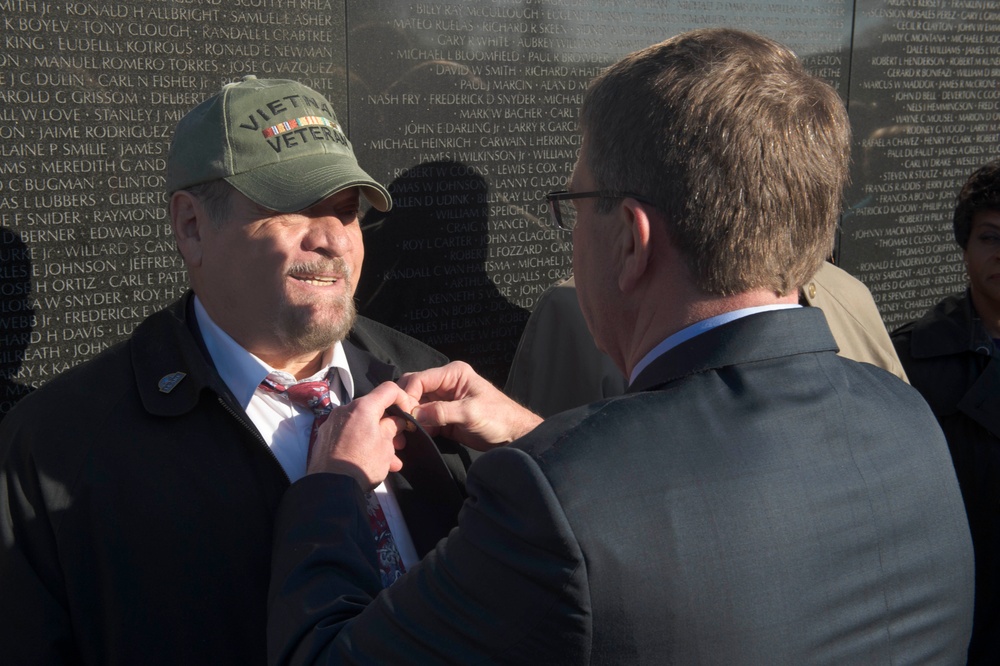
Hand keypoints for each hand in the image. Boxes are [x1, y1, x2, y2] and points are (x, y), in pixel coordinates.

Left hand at [306, 381, 418, 488]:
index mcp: (363, 407)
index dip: (403, 399)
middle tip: (399, 442)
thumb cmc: (362, 464)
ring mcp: (332, 423)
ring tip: (389, 460)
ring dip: (377, 437)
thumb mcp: (386, 447)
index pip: (388, 389)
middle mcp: (345, 410)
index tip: (407, 416)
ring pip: (362, 424)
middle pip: (373, 408)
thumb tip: (395, 421)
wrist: (330, 487)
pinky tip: (371, 461)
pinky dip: (361, 442)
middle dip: (389, 424)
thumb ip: (392, 428)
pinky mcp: (324, 437)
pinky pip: (349, 434)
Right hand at [397, 361, 542, 450]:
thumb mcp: (470, 413)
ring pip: (415, 405)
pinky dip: (417, 427)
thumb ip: (441, 412)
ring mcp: (442, 401)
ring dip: (409, 418)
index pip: (419, 379)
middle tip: (402, 423)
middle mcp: (445, 384)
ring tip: (405, 432)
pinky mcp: (442, 418)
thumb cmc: (498, 418)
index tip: (404, 414)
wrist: (513, 437)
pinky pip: (422, 420)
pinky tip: (415, 436)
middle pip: (413, 389)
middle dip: (406, 404)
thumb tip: (413, 414)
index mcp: (453, 374)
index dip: (408, 395)